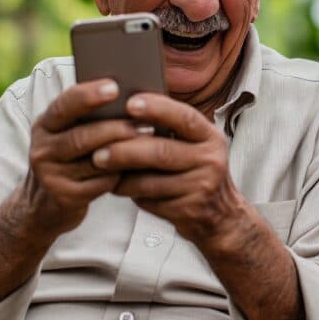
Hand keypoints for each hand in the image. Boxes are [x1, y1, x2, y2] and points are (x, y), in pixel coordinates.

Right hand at [26, 79, 145, 236]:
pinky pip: (100, 184)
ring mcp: (51, 175)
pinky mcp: (64, 197)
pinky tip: (140, 168)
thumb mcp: (71, 132)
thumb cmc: (73, 156)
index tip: (114, 87)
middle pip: (82, 136)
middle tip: (147, 123)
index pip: (64, 105)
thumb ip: (91, 116)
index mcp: (46, 124)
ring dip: (125, 151)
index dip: (88, 96)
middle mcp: (42, 148)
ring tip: (150, 142)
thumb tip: (134, 95)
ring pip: (94, 161)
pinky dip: (121, 175)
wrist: (47, 202)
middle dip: (116, 128)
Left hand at [95, 92, 244, 246]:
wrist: (220, 216)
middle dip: (125, 150)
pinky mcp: (188, 210)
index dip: (157, 109)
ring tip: (101, 169)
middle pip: (161, 151)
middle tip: (98, 150)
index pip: (185, 118)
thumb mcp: (196, 146)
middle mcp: (211, 160)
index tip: (129, 103)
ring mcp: (201, 187)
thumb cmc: (197, 171)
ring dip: (121, 176)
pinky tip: (117, 187)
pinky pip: (150, 200)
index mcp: (210, 137)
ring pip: (151, 181)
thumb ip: (171, 130)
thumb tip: (127, 111)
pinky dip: (130, 193)